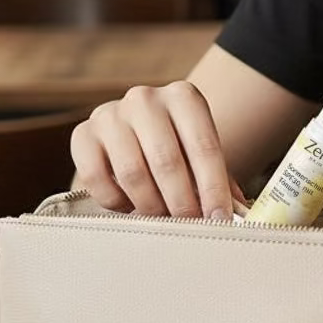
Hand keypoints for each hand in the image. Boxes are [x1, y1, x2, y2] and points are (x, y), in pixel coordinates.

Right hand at [70, 81, 242, 217]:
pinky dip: (117, 202)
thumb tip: (241, 213)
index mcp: (184, 97)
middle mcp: (145, 99)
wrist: (132, 132)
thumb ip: (219, 180)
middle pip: (167, 162)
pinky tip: (131, 206)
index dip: (213, 187)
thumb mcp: (199, 154)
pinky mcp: (82, 134)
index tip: (220, 219)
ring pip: (133, 173)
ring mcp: (110, 114)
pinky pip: (98, 179)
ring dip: (151, 206)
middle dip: (182, 202)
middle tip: (190, 226)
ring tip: (163, 219)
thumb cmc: (175, 146)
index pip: (203, 146)